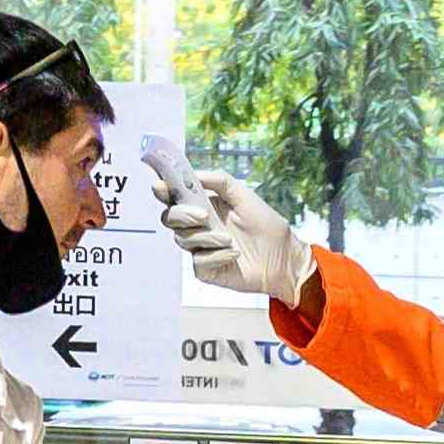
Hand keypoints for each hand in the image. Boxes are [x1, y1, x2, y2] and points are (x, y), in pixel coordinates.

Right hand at [161, 169, 313, 305]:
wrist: (283, 257)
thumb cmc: (267, 226)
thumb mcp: (244, 196)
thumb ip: (220, 181)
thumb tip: (195, 174)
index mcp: (204, 206)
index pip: (175, 198)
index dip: (163, 191)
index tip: (160, 187)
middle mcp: (198, 227)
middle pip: (169, 218)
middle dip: (182, 215)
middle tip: (203, 216)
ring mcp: (200, 249)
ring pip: (183, 239)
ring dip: (206, 237)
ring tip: (230, 239)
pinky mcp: (206, 269)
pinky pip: (198, 261)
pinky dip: (217, 256)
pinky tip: (235, 254)